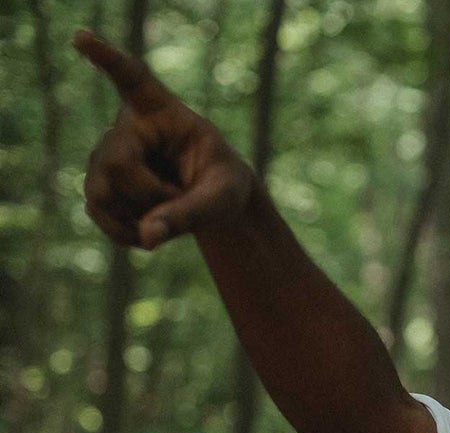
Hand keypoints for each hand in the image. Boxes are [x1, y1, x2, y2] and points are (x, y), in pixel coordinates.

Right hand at [75, 30, 256, 249]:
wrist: (211, 203)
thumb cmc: (224, 186)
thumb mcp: (223, 198)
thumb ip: (191, 213)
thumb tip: (148, 236)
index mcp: (161, 112)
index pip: (132, 80)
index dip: (107, 59)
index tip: (84, 38)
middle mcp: (126, 128)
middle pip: (114, 164)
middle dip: (148, 195)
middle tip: (180, 198)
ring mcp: (104, 156)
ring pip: (103, 193)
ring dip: (142, 216)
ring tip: (169, 208)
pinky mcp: (97, 186)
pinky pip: (100, 215)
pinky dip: (131, 233)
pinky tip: (152, 229)